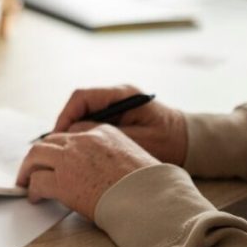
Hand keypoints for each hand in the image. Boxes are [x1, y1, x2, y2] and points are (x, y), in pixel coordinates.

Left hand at [16, 124, 158, 218]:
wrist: (150, 199)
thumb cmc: (149, 185)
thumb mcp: (134, 156)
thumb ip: (112, 155)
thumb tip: (100, 169)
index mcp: (104, 131)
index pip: (73, 131)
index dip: (61, 145)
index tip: (56, 156)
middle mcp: (84, 140)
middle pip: (50, 140)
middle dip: (39, 153)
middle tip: (32, 166)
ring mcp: (71, 159)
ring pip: (36, 155)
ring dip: (28, 168)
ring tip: (25, 180)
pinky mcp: (63, 181)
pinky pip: (38, 181)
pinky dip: (32, 188)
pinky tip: (34, 197)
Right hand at [52, 85, 186, 165]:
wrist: (191, 141)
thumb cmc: (170, 142)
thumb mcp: (139, 141)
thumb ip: (107, 135)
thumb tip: (75, 134)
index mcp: (123, 94)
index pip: (82, 97)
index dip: (65, 116)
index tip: (57, 137)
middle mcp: (117, 94)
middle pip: (79, 104)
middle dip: (65, 125)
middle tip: (55, 148)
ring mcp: (116, 103)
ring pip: (83, 112)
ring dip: (73, 131)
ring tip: (66, 152)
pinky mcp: (117, 114)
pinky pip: (92, 120)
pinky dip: (83, 134)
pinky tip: (81, 151)